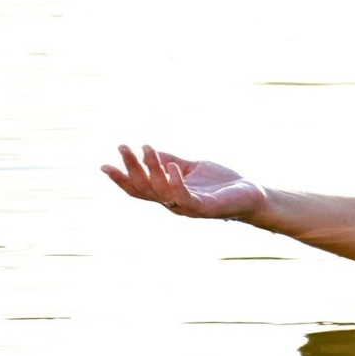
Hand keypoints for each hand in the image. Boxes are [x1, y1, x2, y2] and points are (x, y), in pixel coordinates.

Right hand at [101, 144, 266, 220]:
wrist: (250, 195)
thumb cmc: (221, 183)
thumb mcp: (191, 168)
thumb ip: (171, 162)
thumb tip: (150, 151)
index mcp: (168, 194)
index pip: (139, 189)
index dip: (121, 179)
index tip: (104, 164)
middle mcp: (173, 204)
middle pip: (144, 188)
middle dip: (131, 168)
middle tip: (123, 147)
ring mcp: (187, 208)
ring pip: (160, 191)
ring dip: (152, 169)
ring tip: (147, 149)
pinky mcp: (204, 208)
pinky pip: (184, 197)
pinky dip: (176, 181)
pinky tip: (172, 166)